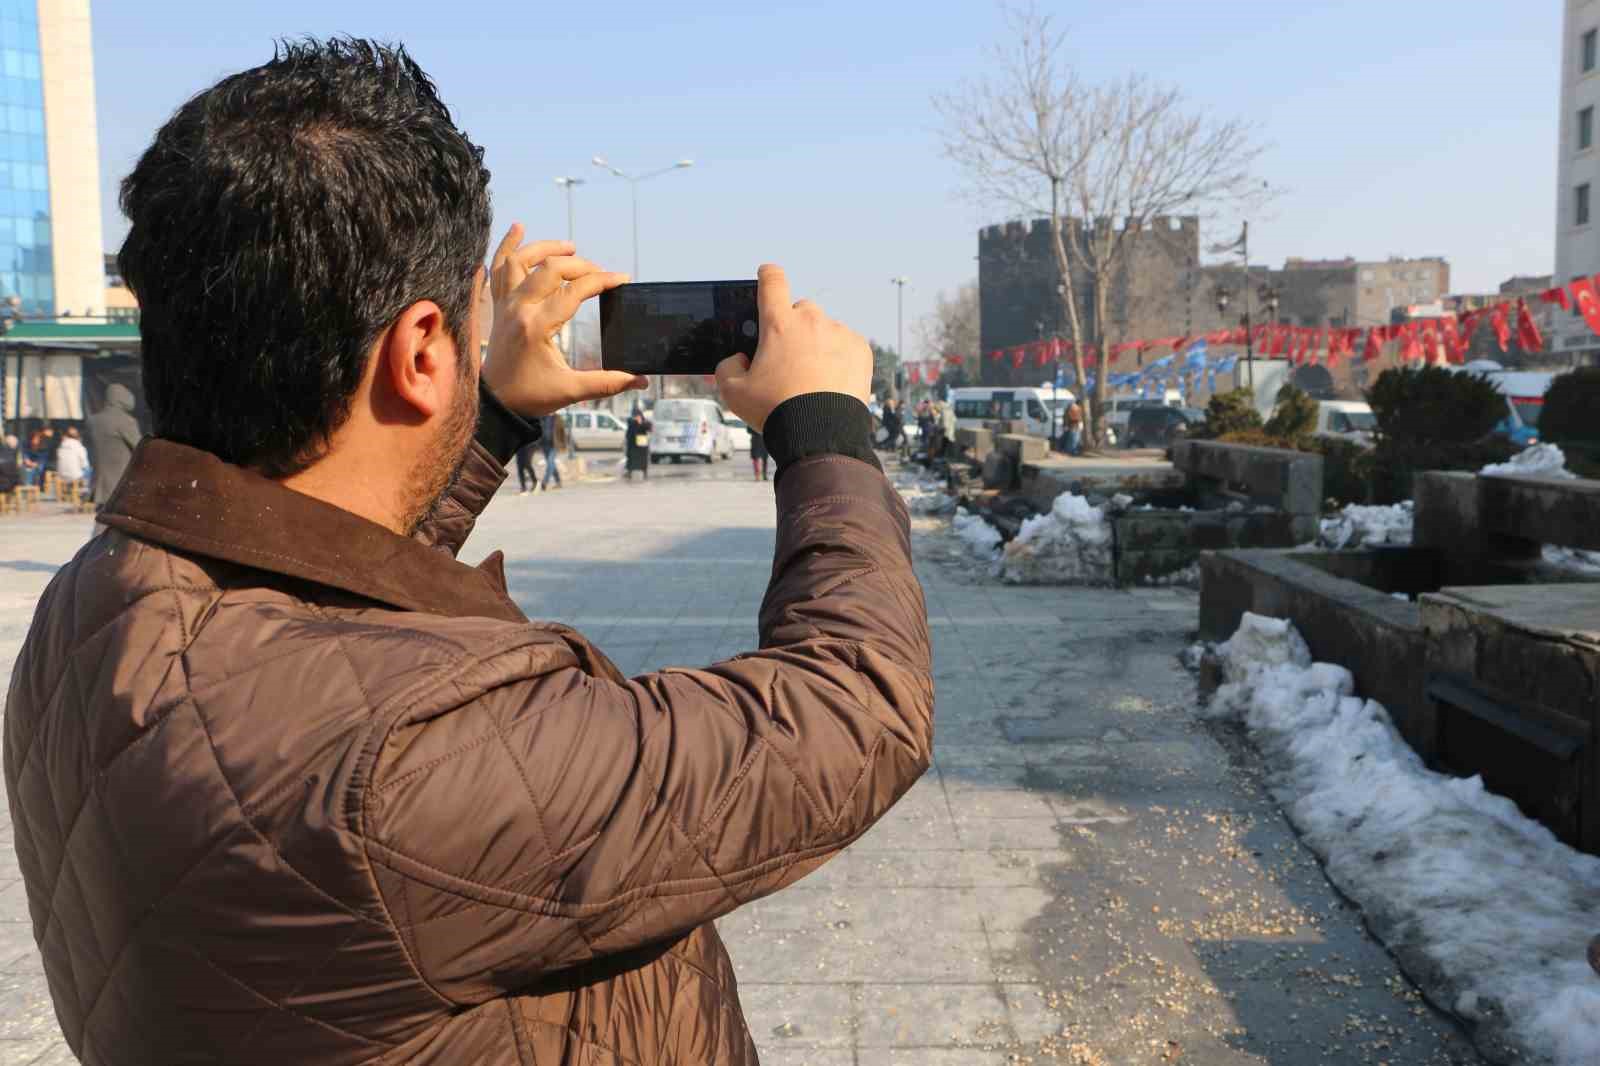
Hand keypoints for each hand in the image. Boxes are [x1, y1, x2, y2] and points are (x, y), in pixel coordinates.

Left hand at [479, 224, 646, 416]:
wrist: (495, 402)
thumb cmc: (530, 396)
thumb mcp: (570, 391)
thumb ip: (607, 383)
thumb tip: (642, 381)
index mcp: (537, 326)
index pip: (575, 291)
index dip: (602, 281)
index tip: (622, 280)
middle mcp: (518, 309)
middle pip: (551, 269)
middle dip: (581, 265)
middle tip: (600, 273)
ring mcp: (504, 304)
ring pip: (521, 260)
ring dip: (546, 248)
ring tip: (570, 247)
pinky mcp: (498, 305)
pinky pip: (498, 267)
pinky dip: (507, 245)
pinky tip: (518, 227)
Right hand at [715, 264, 870, 430]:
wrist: (821, 434)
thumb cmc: (776, 411)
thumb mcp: (734, 393)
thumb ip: (727, 367)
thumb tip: (738, 359)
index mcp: (778, 324)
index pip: (772, 281)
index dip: (767, 275)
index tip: (767, 275)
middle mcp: (811, 320)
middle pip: (800, 310)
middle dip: (793, 327)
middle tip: (789, 358)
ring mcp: (839, 333)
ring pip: (824, 329)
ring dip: (817, 344)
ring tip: (812, 378)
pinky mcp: (860, 349)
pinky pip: (846, 344)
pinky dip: (838, 357)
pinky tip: (830, 381)